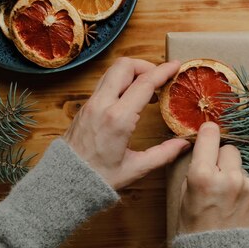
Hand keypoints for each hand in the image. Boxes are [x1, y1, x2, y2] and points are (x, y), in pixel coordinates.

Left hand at [64, 57, 190, 189]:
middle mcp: (102, 105)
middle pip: (124, 66)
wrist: (64, 181)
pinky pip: (105, 83)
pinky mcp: (85, 107)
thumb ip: (164, 154)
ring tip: (148, 89)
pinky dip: (122, 82)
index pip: (144, 83)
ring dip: (133, 73)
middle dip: (146, 66)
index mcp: (118, 119)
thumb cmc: (99, 178)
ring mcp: (91, 104)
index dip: (163, 71)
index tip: (176, 66)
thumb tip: (184, 144)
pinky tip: (132, 99)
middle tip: (161, 78)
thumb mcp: (136, 168)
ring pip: (113, 71)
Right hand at [177, 122, 248, 233]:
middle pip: (230, 149)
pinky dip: (247, 188)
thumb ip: (197, 170)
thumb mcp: (184, 196)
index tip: (210, 132)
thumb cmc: (195, 229)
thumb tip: (207, 149)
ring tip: (228, 198)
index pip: (210, 136)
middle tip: (217, 177)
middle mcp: (229, 177)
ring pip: (242, 166)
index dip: (209, 133)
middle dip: (223, 159)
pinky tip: (239, 204)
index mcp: (203, 176)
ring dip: (236, 175)